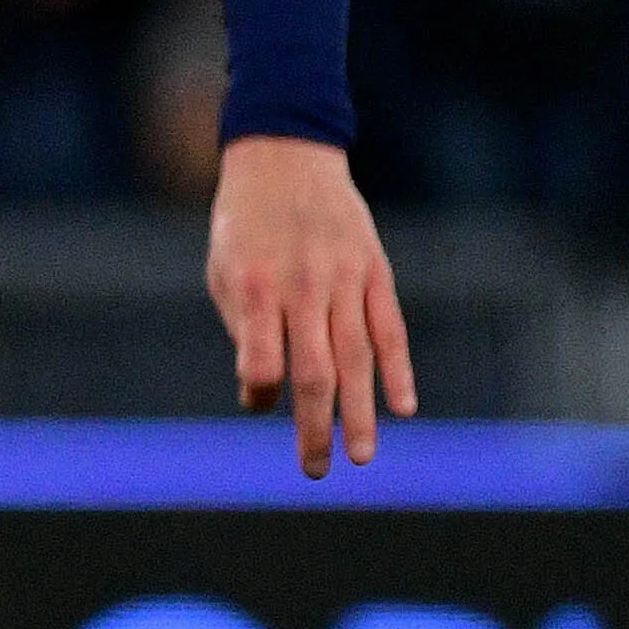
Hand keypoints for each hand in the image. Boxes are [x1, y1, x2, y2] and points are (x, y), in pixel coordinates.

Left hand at [209, 132, 414, 475]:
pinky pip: (390, 330)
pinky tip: (403, 407)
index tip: (261, 408)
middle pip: (315, 369)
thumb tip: (258, 398)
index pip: (264, 355)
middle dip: (315, 425)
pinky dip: (398, 370)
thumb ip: (245, 334)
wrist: (287, 159)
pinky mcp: (376, 273)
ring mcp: (345, 280)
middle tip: (317, 469)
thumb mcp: (225, 272)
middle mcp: (304, 287)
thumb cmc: (246, 228)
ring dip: (361, 412)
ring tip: (360, 455)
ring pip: (358, 358)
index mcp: (256, 287)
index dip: (264, 388)